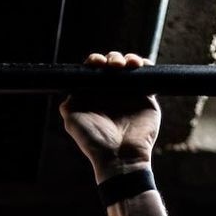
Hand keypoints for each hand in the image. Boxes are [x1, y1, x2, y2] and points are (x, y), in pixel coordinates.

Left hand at [59, 50, 158, 178]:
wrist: (120, 157)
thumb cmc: (95, 141)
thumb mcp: (72, 121)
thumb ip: (68, 104)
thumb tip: (68, 88)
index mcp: (94, 95)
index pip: (94, 71)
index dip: (95, 62)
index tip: (96, 62)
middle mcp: (111, 92)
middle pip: (112, 64)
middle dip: (113, 58)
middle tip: (114, 66)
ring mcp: (129, 93)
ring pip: (129, 66)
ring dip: (128, 59)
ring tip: (127, 65)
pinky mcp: (146, 97)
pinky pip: (147, 75)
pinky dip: (145, 65)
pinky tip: (140, 65)